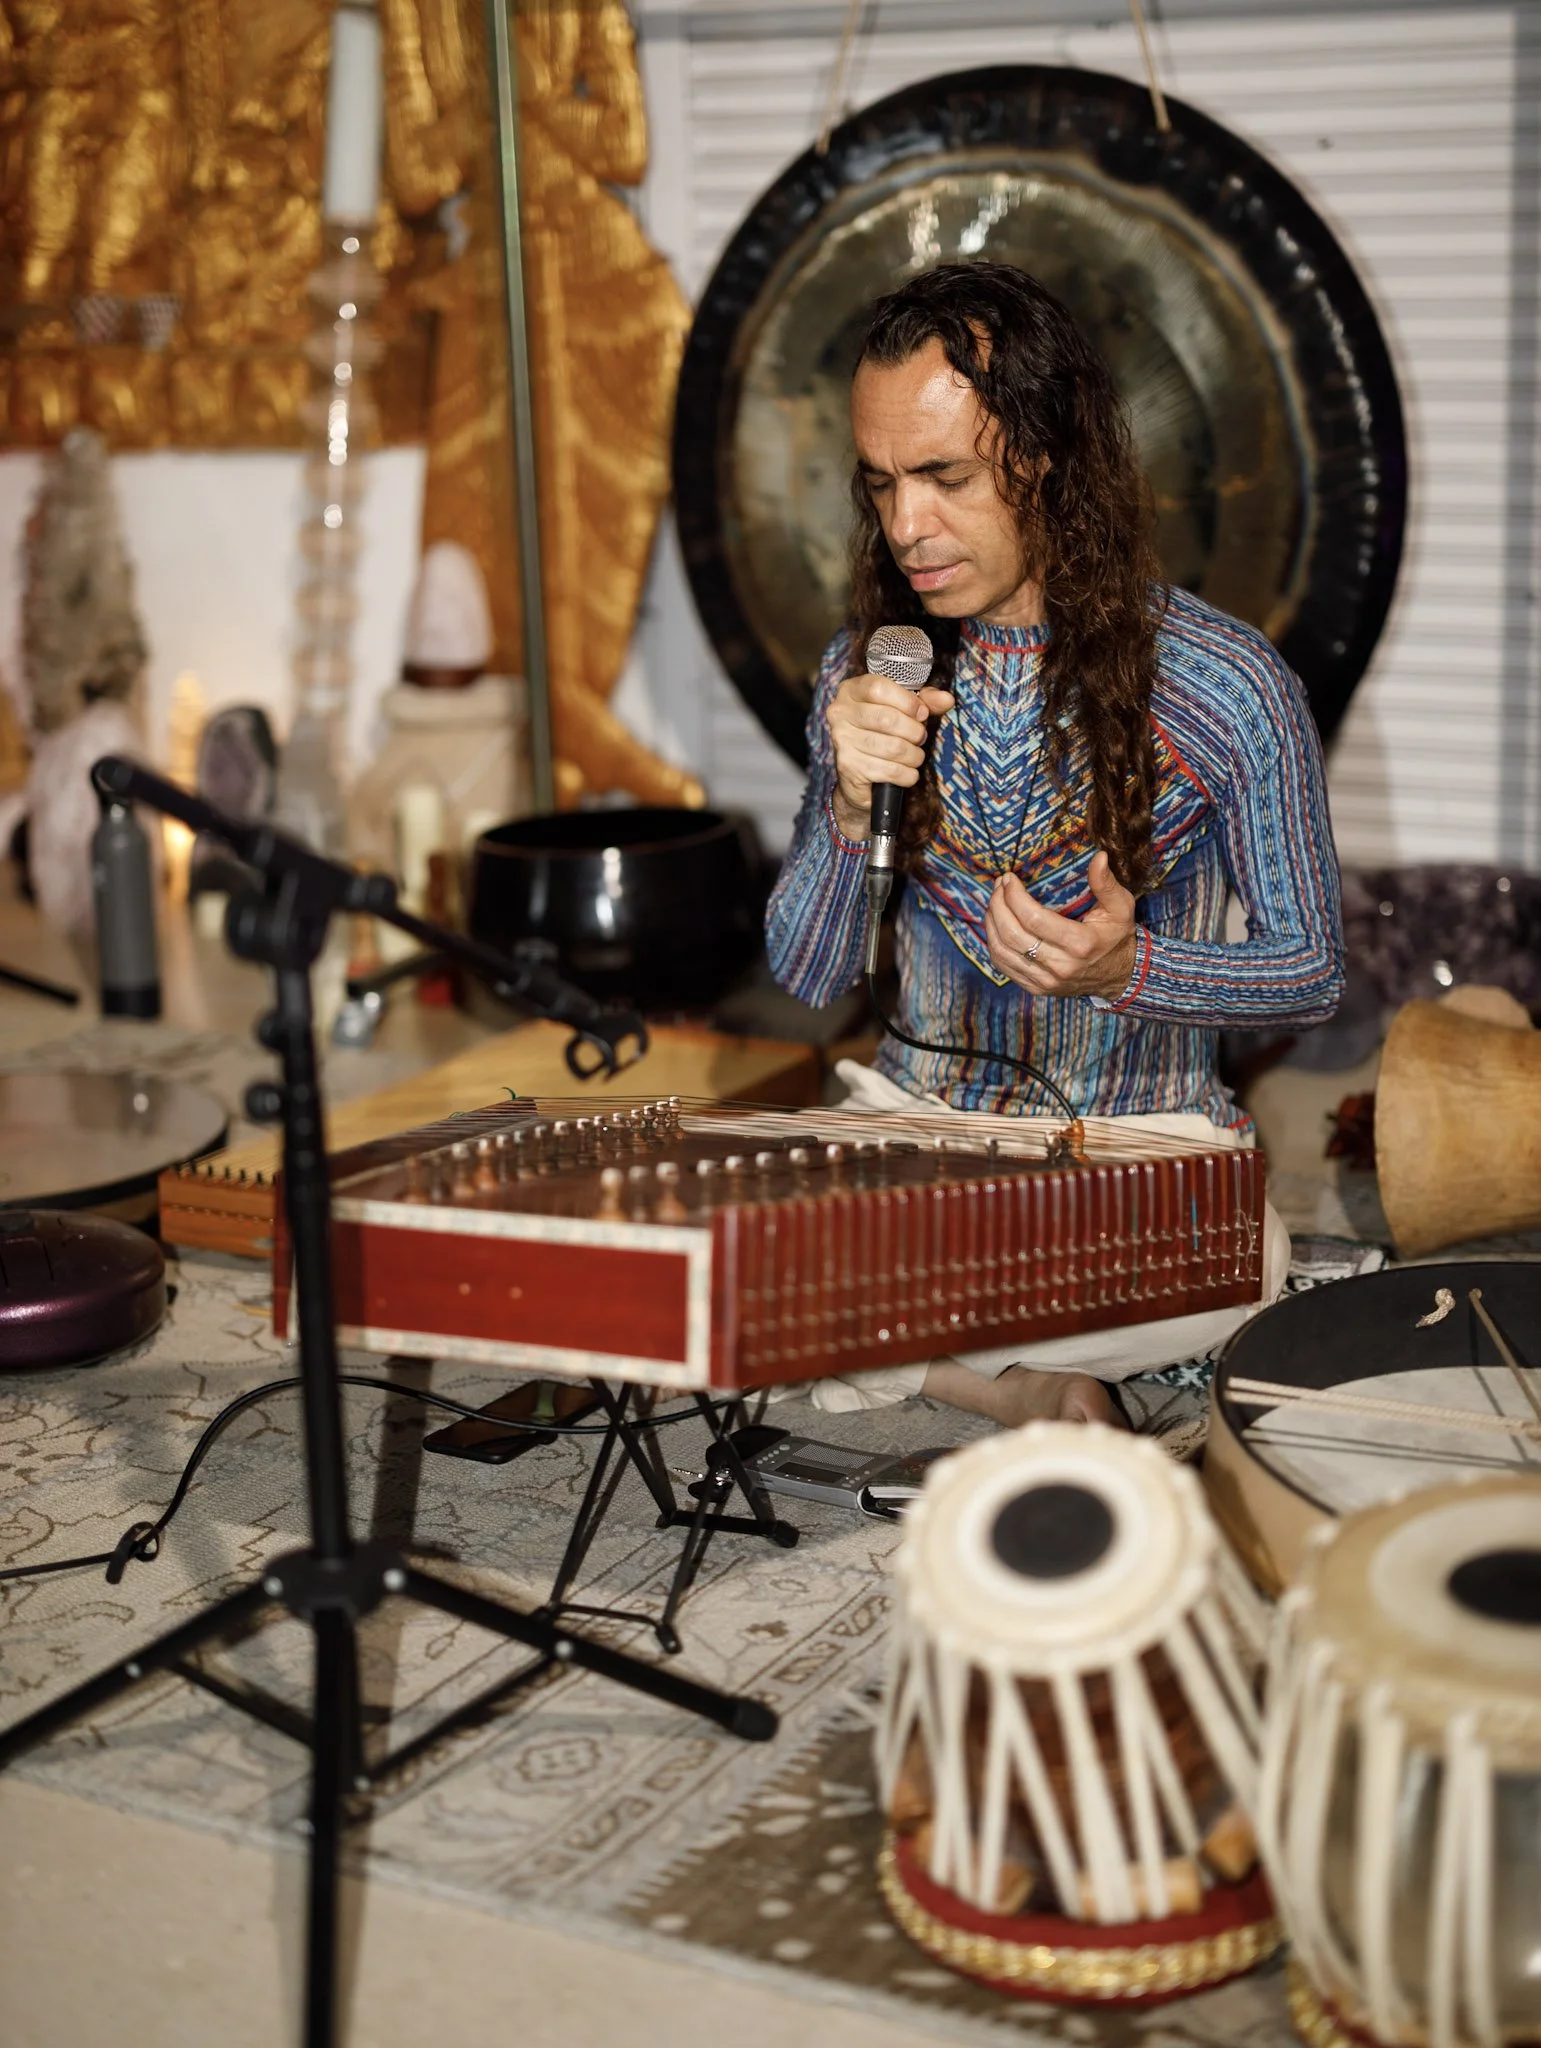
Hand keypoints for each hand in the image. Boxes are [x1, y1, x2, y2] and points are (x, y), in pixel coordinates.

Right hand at [826, 671, 954, 840]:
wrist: (859, 776)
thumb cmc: (883, 734)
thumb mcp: (904, 710)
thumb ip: (925, 701)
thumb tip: (946, 700)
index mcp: (851, 690)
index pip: (879, 688)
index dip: (907, 702)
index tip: (921, 714)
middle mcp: (840, 713)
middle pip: (887, 719)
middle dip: (914, 732)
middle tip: (919, 738)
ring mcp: (841, 740)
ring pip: (892, 747)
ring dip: (914, 755)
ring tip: (915, 756)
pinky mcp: (849, 767)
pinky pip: (890, 770)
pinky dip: (907, 774)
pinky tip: (907, 772)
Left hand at [985, 852, 1138, 999]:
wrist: (1119, 976)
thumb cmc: (1116, 936)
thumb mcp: (1121, 907)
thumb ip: (1106, 883)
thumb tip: (1099, 857)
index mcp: (1080, 943)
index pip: (1033, 918)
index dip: (1014, 896)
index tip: (1009, 878)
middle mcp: (1061, 966)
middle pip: (1012, 934)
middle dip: (999, 905)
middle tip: (998, 886)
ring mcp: (1046, 981)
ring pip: (1002, 951)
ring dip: (992, 923)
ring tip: (994, 902)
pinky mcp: (1036, 988)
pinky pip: (1003, 966)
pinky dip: (993, 943)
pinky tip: (996, 924)